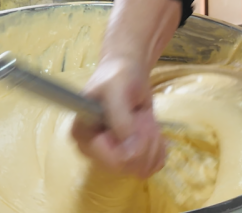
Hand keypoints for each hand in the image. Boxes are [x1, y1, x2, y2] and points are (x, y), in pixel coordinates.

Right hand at [70, 56, 166, 178]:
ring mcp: (111, 154)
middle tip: (144, 118)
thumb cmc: (117, 77)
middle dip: (146, 143)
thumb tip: (130, 151)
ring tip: (148, 122)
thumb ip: (121, 119)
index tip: (139, 122)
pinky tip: (154, 133)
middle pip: (129, 166)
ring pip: (142, 168)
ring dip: (153, 145)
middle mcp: (94, 150)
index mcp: (83, 134)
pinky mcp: (127, 155)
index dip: (135, 147)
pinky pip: (150, 166)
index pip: (114, 160)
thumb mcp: (116, 91)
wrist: (127, 72)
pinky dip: (158, 150)